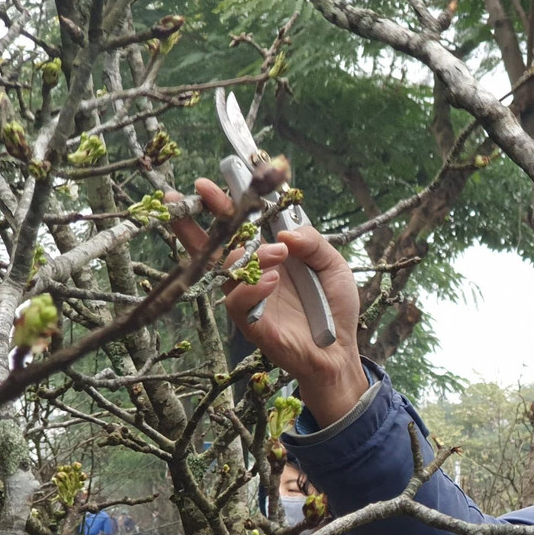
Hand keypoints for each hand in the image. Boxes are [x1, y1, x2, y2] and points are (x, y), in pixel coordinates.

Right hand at [166, 179, 368, 424]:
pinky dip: (252, 287)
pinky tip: (272, 280)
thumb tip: (285, 233)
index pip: (239, 226)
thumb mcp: (333, 265)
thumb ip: (313, 242)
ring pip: (227, 270)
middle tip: (194, 194)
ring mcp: (249, 298)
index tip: (207, 183)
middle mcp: (252, 275)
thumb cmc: (334, 307)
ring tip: (279, 254)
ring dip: (250, 255)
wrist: (340, 351)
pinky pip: (238, 302)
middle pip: (213, 245)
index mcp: (269, 256)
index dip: (223, 205)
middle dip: (199, 219)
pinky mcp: (252, 324)